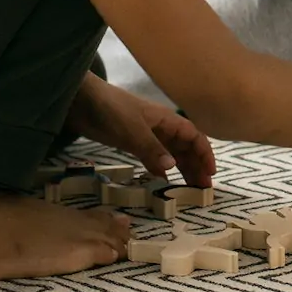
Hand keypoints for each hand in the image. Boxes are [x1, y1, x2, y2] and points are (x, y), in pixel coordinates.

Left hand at [65, 73, 217, 188]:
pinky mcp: (133, 142)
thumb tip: (173, 167)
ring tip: (189, 189)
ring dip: (182, 169)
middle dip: (197, 166)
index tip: (211, 174)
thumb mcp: (132, 130)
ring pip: (172, 153)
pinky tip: (164, 180)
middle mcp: (161, 127)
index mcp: (166, 120)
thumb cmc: (110, 110)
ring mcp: (147, 135)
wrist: (81, 101)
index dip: (205, 154)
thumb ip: (151, 149)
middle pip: (186, 147)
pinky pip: (155, 157)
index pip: (194, 136)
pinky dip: (162, 169)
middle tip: (203, 190)